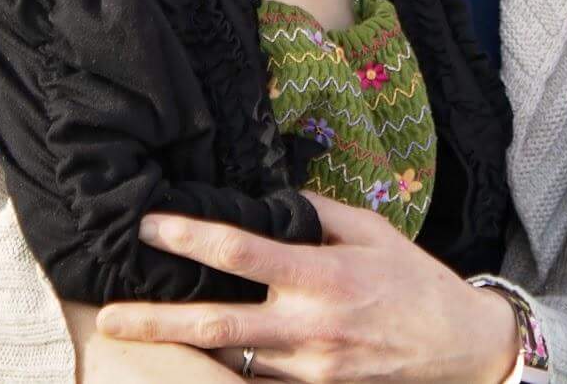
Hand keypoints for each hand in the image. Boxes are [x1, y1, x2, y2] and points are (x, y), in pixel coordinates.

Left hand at [94, 194, 518, 383]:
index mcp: (321, 274)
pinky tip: (202, 356)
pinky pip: (258, 380)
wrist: (459, 347)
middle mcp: (308, 325)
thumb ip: (317, 215)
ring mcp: (307, 367)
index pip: (240, 251)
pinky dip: (230, 367)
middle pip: (213, 324)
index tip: (148, 226)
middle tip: (107, 317)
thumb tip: (270, 201)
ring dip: (186, 345)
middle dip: (154, 321)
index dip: (189, 237)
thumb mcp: (373, 230)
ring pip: (229, 358)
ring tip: (142, 331)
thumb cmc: (414, 281)